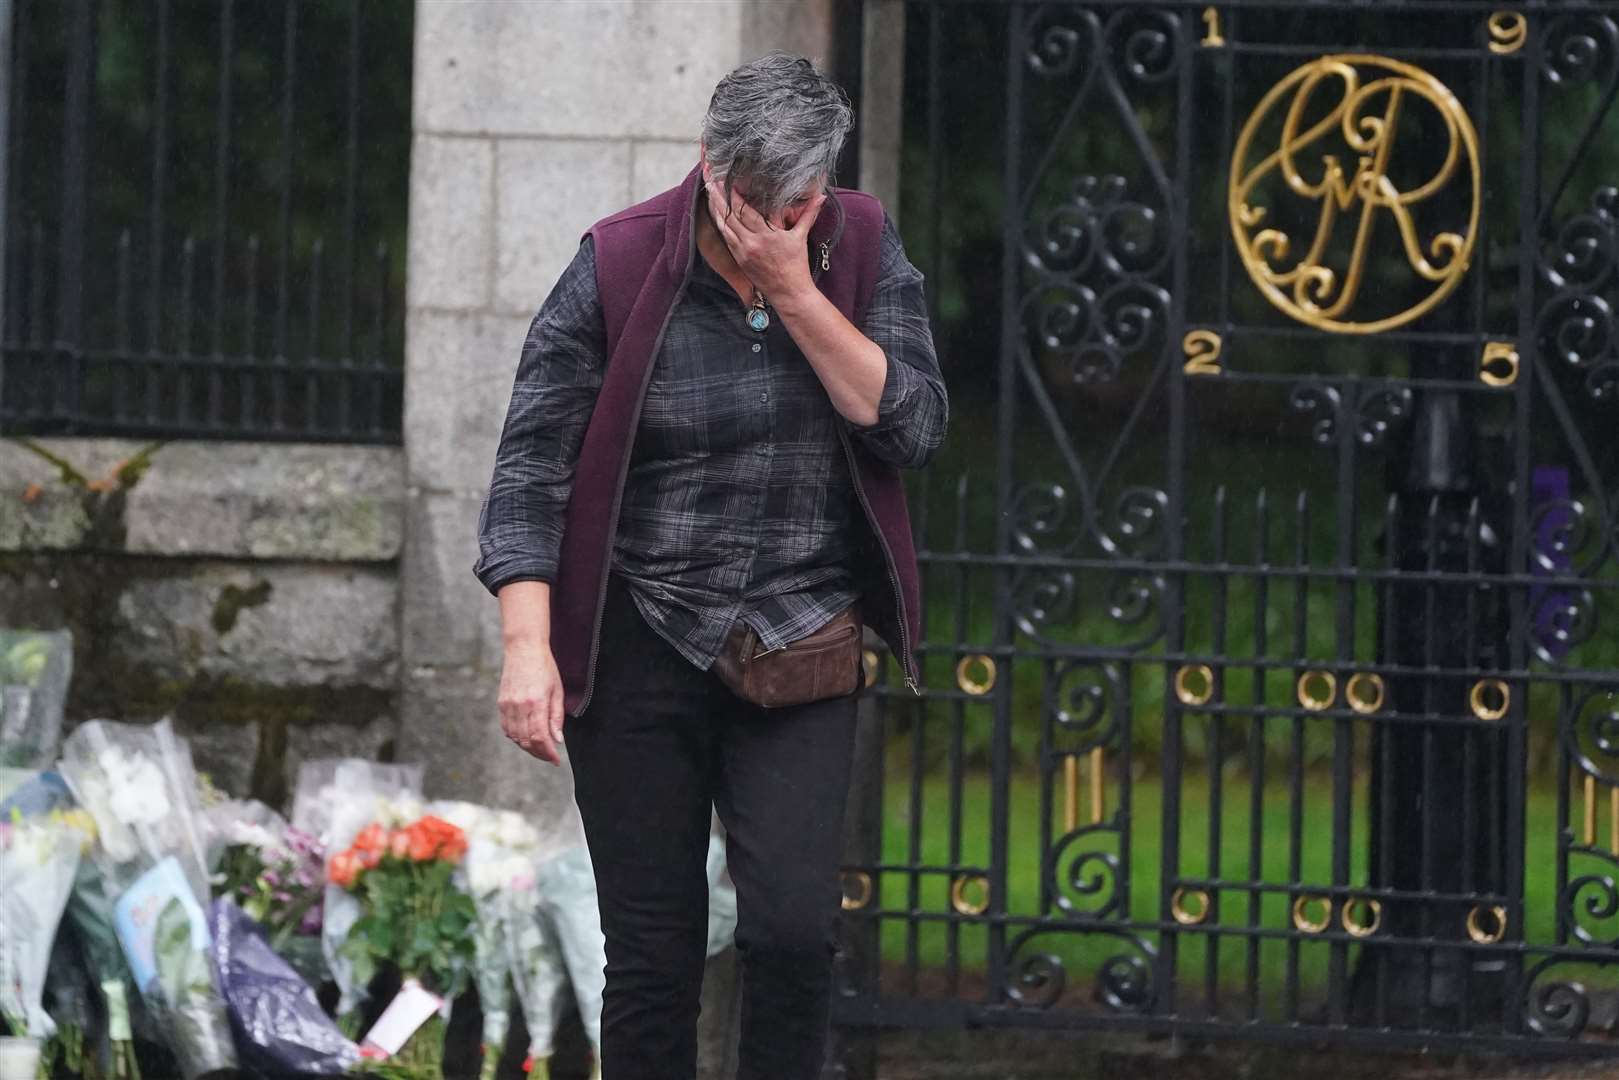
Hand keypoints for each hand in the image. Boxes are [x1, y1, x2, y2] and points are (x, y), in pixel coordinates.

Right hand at [498, 641, 565, 764]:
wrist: (523, 649)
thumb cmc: (544, 667)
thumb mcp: (557, 690)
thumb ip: (556, 717)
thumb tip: (557, 740)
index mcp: (536, 702)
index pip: (540, 737)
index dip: (548, 753)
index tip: (556, 760)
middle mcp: (519, 706)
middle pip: (526, 741)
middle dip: (539, 753)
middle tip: (550, 757)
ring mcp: (507, 705)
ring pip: (515, 737)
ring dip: (528, 747)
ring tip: (540, 748)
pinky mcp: (501, 703)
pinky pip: (507, 728)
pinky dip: (516, 737)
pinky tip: (527, 737)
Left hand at [704, 179, 826, 302]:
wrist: (789, 293)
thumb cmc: (796, 266)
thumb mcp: (801, 237)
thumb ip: (809, 214)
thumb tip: (821, 196)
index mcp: (766, 235)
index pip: (745, 210)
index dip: (734, 194)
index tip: (727, 179)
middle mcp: (751, 242)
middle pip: (729, 214)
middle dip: (717, 195)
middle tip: (708, 178)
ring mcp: (742, 251)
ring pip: (723, 225)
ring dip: (714, 207)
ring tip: (707, 190)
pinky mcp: (739, 259)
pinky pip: (725, 237)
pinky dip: (719, 223)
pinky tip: (714, 212)